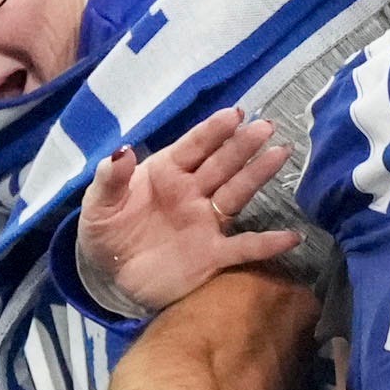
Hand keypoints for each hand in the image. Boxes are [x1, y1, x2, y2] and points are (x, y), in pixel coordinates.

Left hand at [79, 110, 298, 312]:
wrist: (109, 275)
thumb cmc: (106, 230)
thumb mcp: (98, 203)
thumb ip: (110, 178)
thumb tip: (121, 151)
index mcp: (167, 171)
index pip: (194, 146)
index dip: (213, 130)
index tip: (235, 114)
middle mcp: (192, 191)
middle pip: (222, 164)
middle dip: (242, 145)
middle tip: (265, 127)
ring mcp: (205, 222)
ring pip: (236, 193)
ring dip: (258, 175)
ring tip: (280, 154)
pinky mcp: (212, 255)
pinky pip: (244, 248)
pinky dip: (267, 244)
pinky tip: (291, 237)